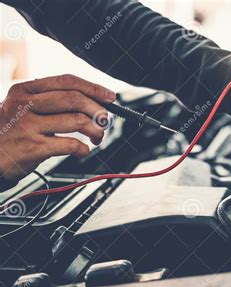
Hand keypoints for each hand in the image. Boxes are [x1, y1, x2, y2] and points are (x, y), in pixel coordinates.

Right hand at [0, 74, 115, 180]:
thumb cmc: (10, 132)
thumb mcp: (22, 107)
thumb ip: (50, 101)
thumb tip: (92, 101)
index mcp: (25, 90)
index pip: (67, 81)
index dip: (93, 88)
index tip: (110, 97)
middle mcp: (25, 104)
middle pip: (75, 99)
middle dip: (98, 110)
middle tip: (105, 121)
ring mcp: (28, 126)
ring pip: (77, 121)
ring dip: (95, 131)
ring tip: (97, 137)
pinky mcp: (33, 148)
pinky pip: (70, 144)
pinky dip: (83, 148)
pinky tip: (83, 150)